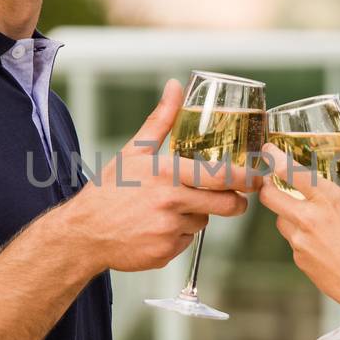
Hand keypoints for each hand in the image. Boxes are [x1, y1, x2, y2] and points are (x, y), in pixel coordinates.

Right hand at [57, 79, 254, 273]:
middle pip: (224, 205)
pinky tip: (156, 227)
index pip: (219, 176)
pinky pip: (186, 242)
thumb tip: (176, 87)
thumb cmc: (109, 189)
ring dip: (196, 216)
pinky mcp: (165, 252)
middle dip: (236, 203)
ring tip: (168, 210)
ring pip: (202, 223)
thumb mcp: (134, 151)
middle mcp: (170, 203)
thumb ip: (162, 120)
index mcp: (166, 174)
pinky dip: (178, 235)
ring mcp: (168, 230)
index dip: (245, 178)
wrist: (83, 232)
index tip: (257, 177)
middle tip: (236, 200)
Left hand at [257, 144, 339, 316]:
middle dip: (266, 186)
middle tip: (270, 181)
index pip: (292, 173)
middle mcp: (310, 218)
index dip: (275, 159)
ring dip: (286, 214)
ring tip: (307, 216)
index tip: (269, 150)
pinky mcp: (298, 259)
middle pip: (269, 196)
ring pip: (279, 219)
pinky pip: (291, 240)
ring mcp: (301, 240)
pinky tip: (319, 242)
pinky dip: (299, 236)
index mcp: (330, 201)